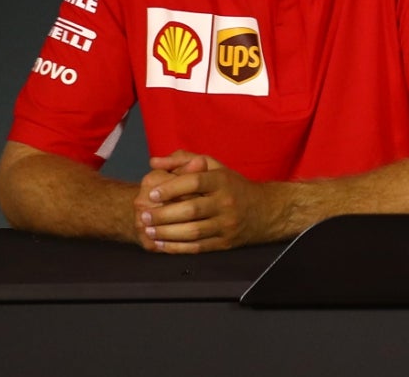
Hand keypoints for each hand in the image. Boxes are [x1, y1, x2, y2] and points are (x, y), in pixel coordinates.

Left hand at [134, 152, 282, 251]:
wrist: (265, 210)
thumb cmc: (232, 186)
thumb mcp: (214, 167)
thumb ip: (183, 161)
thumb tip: (154, 162)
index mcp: (223, 181)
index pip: (195, 182)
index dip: (171, 188)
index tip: (151, 193)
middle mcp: (226, 202)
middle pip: (191, 210)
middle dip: (163, 215)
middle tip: (144, 216)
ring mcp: (226, 224)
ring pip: (192, 231)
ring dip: (166, 233)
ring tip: (148, 231)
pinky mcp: (225, 242)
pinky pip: (197, 247)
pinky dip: (176, 248)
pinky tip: (161, 244)